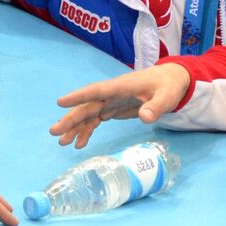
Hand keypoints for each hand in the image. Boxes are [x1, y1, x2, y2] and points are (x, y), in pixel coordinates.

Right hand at [49, 64, 190, 148]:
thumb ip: (156, 106)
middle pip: (87, 106)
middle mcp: (111, 94)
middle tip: (55, 132)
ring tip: (62, 143)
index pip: (97, 91)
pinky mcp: (113, 109)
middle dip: (71, 119)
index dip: (79, 96)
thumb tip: (146, 118)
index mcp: (120, 87)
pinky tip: (79, 144)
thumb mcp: (166, 96)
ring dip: (75, 128)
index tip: (61, 102)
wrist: (170, 81)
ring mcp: (110, 102)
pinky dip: (87, 131)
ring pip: (88, 115)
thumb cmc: (167, 85)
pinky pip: (95, 120)